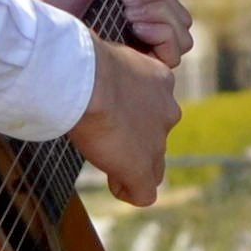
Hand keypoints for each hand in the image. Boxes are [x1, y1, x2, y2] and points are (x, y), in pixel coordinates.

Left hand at [43, 0, 192, 71]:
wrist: (35, 51)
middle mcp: (140, 42)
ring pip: (184, 36)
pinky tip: (135, 32)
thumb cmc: (51, 21)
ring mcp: (144, 60)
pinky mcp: (147, 77)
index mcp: (129, 21)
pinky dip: (163, 35)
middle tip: (125, 6)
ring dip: (161, 18)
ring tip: (129, 20)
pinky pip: (176, 53)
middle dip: (159, 3)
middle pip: (182, 18)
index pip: (167, 4)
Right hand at [69, 38, 180, 206]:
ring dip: (131, 166)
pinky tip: (114, 183)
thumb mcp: (104, 57)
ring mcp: (156, 142)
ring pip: (154, 165)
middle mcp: (166, 110)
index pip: (156, 106)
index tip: (110, 114)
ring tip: (106, 161)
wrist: (86, 79)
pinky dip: (128, 191)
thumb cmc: (85, 62)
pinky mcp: (140, 167)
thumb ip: (106, 72)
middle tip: (105, 137)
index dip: (133, 115)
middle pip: (157, 137)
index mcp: (159, 79)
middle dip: (135, 141)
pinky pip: (144, 193)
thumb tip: (84, 76)